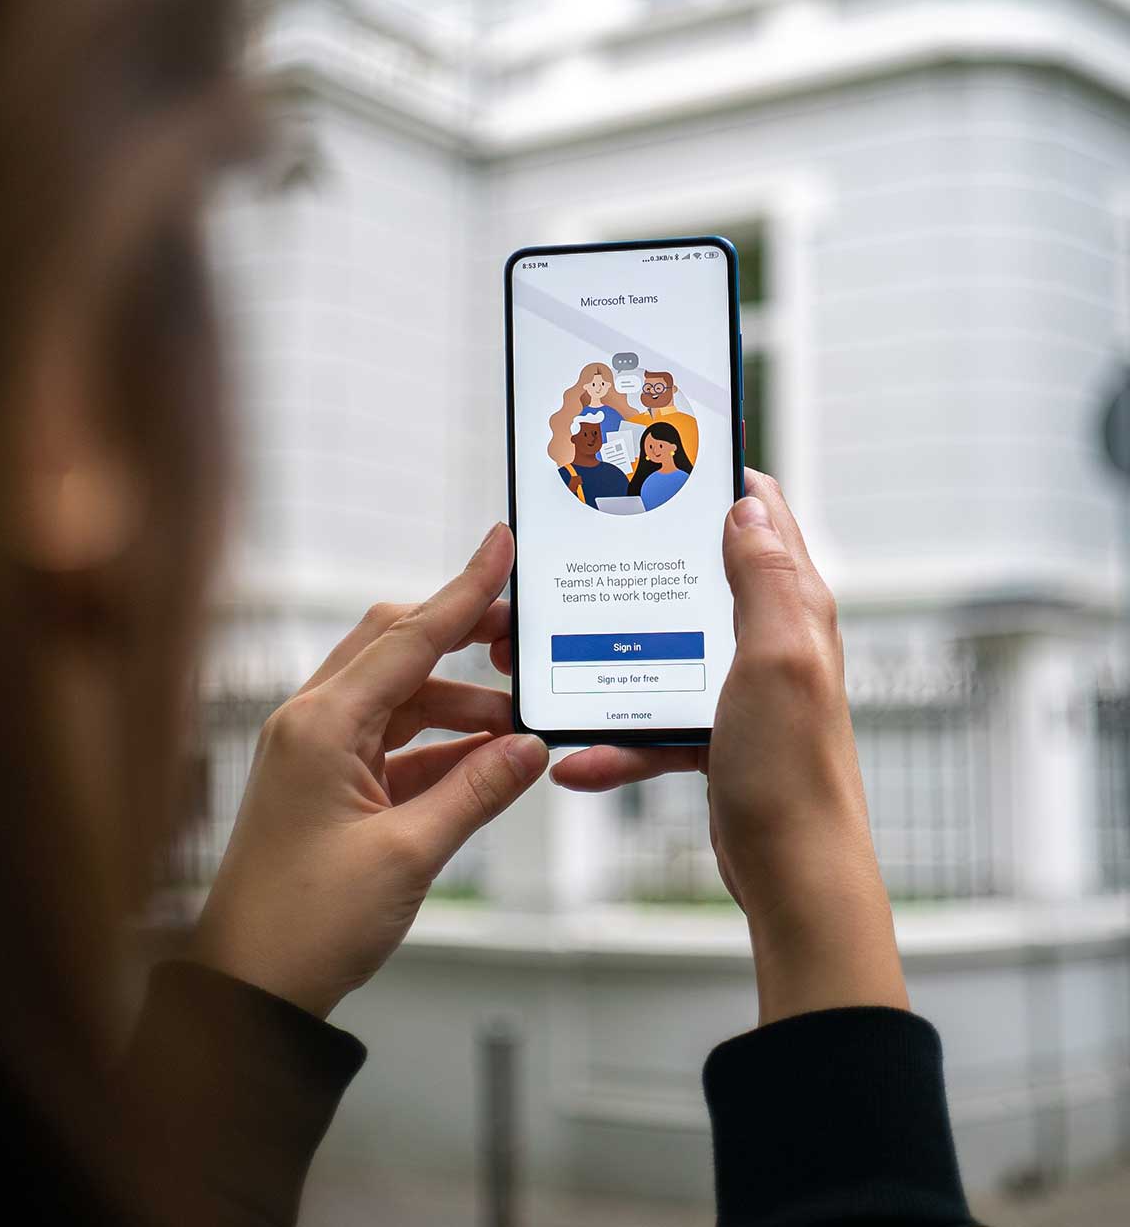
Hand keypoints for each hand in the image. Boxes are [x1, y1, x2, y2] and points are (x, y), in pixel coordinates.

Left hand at [190, 524, 547, 1017]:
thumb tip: (533, 746)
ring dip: (458, 705)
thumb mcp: (409, 856)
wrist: (248, 991)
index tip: (500, 545)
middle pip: (397, 650)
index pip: (409, 638)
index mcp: (321, 725)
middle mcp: (311, 723)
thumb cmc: (306, 925)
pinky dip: (439, 746)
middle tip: (522, 636)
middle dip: (462, 639)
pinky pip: (391, 743)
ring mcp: (314, 752)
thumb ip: (477, 790)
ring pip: (399, 698)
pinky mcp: (324, 784)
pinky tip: (485, 758)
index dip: (465, 591)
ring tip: (518, 726)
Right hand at [551, 472, 907, 1025]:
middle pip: (692, 578)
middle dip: (633, 568)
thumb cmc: (795, 772)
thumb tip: (746, 505)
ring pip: (659, 649)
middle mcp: (768, 639)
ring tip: (544, 658)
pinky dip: (616, 739)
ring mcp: (737, 688)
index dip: (715, 480)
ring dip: (606, 656)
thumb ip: (765, 580)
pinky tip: (578, 758)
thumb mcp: (779, 659)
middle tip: (571, 558)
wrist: (795, 877)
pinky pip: (652, 723)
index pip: (761, 514)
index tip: (658, 461)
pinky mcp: (714, 736)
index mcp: (793, 607)